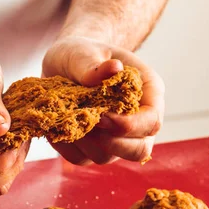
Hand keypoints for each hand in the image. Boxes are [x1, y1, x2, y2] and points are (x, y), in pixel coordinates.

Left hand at [42, 36, 164, 164]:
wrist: (62, 63)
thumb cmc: (80, 52)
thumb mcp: (82, 51)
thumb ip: (94, 64)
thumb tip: (114, 68)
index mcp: (148, 92)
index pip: (152, 121)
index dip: (130, 126)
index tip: (102, 116)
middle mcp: (137, 119)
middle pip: (139, 150)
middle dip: (112, 143)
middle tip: (87, 124)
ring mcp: (116, 137)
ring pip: (108, 157)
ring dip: (84, 143)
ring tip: (67, 117)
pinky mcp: (92, 146)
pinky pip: (81, 158)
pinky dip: (66, 146)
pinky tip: (56, 125)